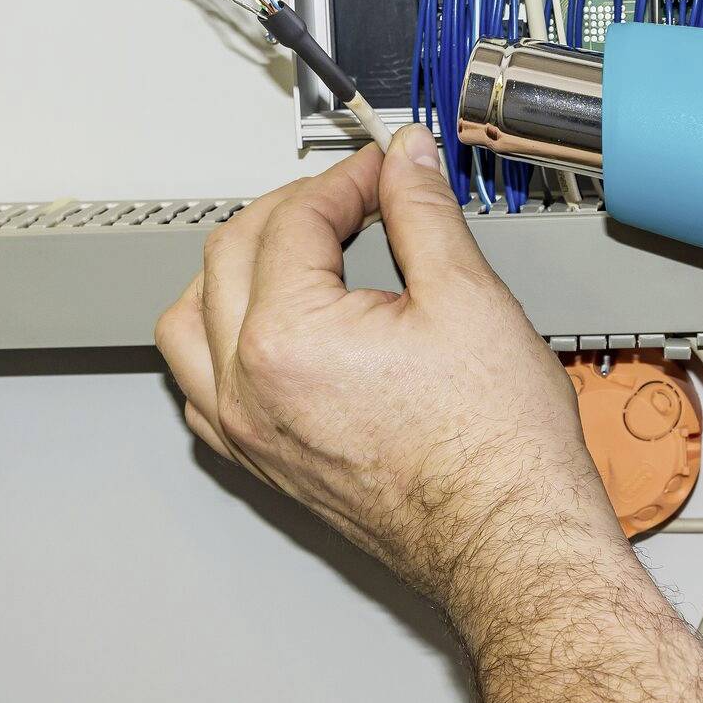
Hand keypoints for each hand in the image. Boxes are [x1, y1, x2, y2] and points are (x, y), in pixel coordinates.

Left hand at [154, 125, 625, 609]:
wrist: (512, 540)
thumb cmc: (497, 450)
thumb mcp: (468, 297)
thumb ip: (422, 213)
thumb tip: (407, 162)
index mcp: (286, 339)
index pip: (293, 221)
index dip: (346, 179)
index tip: (384, 171)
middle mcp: (247, 389)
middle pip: (230, 256)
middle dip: (292, 210)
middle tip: (355, 197)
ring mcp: (248, 434)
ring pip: (190, 323)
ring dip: (233, 271)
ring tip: (295, 251)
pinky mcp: (264, 465)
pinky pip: (202, 389)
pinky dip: (222, 343)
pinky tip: (272, 328)